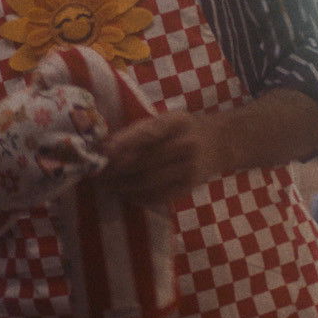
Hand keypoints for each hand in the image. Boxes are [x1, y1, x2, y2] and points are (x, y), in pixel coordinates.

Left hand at [97, 110, 216, 208]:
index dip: (123, 144)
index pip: (147, 133)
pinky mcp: (189, 186)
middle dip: (117, 170)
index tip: (102, 153)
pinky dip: (138, 197)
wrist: (219, 143)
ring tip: (107, 186)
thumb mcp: (167, 120)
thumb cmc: (183, 130)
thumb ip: (140, 131)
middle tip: (98, 175)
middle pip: (144, 161)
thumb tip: (105, 147)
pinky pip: (159, 196)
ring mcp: (189, 167)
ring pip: (148, 181)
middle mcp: (185, 144)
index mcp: (177, 122)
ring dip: (123, 186)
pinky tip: (126, 194)